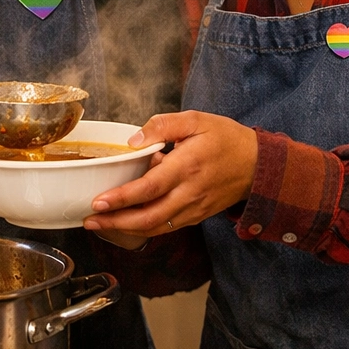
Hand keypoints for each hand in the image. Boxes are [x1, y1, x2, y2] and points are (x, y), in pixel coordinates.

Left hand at [82, 112, 257, 236]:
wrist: (258, 166)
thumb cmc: (226, 139)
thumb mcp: (196, 119)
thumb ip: (163, 125)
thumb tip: (134, 141)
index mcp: (187, 166)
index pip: (150, 188)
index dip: (122, 198)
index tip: (99, 201)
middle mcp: (189, 193)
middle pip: (149, 217)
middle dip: (116, 222)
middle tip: (90, 219)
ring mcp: (194, 209)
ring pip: (156, 227)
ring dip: (125, 229)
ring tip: (100, 223)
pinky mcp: (196, 217)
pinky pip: (166, 227)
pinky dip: (143, 228)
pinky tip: (125, 222)